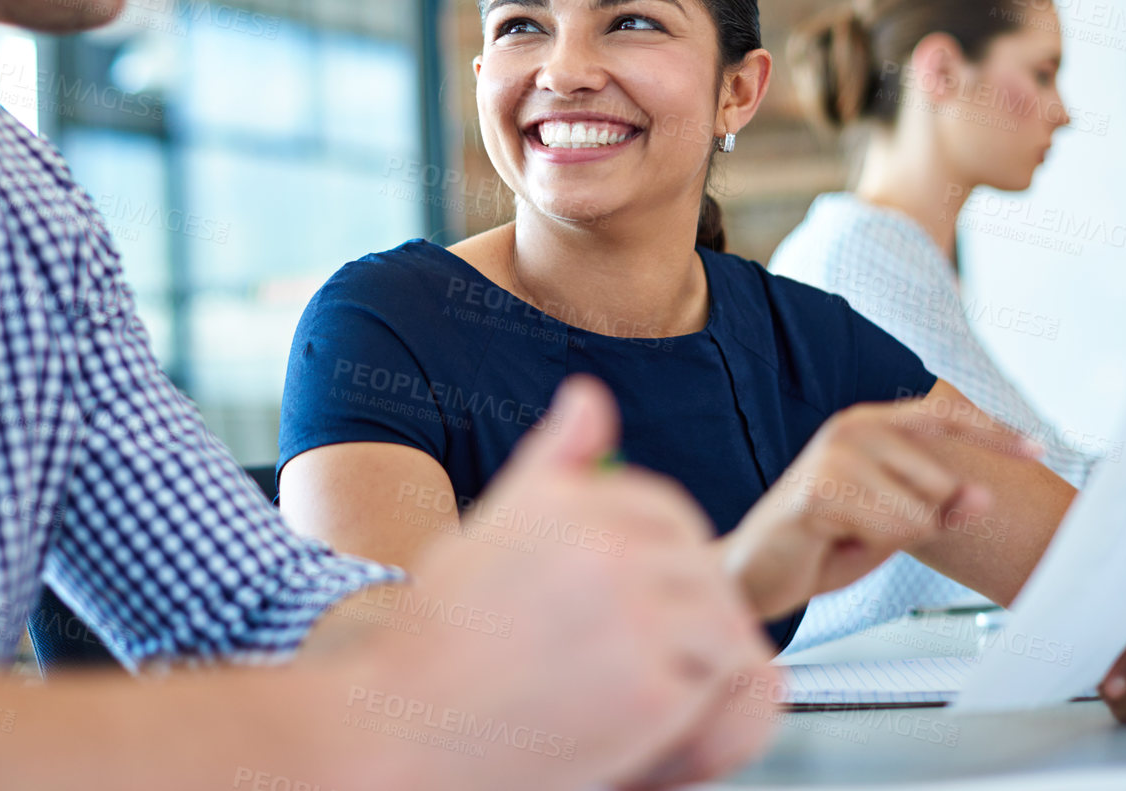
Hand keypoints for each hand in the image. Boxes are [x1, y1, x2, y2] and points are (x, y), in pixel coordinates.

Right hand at [375, 375, 774, 790]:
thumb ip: (554, 461)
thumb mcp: (494, 525)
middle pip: (701, 564)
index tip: (636, 597)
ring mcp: (634, 617)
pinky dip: (694, 705)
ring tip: (646, 683)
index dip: (664, 556)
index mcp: (569, 499)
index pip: (666, 509)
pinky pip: (714, 686)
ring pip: (719, 622)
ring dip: (698, 655)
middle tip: (645, 651)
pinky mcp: (650, 691)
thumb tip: (590, 397)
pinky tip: (642, 718)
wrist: (406, 728)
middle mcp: (606, 545)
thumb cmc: (441, 630)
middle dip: (686, 605)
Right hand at [723, 392, 1042, 619]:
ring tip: (850, 534)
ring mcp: (833, 452)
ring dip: (892, 537)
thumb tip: (983, 497)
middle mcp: (853, 426)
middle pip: (942, 481)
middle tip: (869, 528)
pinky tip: (833, 541)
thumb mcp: (895, 524)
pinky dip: (868, 546)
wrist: (757, 572)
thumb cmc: (825, 543)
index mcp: (871, 424)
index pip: (945, 417)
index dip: (995, 435)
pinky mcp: (819, 489)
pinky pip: (889, 528)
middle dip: (921, 520)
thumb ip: (939, 507)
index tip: (1038, 451)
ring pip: (920, 509)